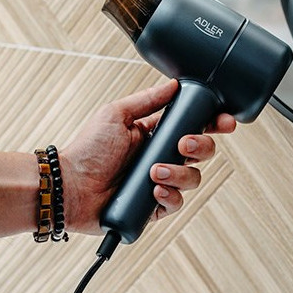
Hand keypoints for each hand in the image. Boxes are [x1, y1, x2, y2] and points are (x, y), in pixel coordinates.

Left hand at [59, 79, 235, 233]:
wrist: (68, 186)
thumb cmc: (87, 150)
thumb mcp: (116, 114)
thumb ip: (148, 100)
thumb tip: (174, 84)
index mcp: (155, 134)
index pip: (193, 127)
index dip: (213, 124)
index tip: (224, 121)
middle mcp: (161, 158)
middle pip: (201, 152)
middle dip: (200, 146)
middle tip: (183, 144)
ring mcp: (159, 183)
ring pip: (193, 179)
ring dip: (179, 173)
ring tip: (154, 171)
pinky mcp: (153, 208)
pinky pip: (176, 204)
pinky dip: (169, 197)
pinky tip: (154, 191)